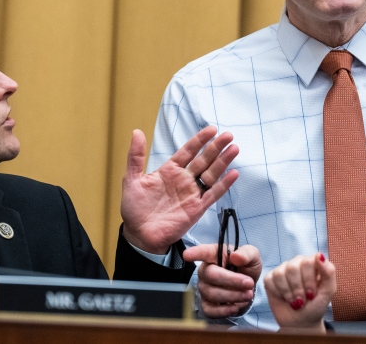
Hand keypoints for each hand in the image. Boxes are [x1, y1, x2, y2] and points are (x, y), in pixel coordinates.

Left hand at [120, 126, 238, 253]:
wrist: (139, 235)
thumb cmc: (134, 209)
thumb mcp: (131, 179)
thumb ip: (135, 156)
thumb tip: (137, 132)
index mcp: (170, 170)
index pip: (188, 151)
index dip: (200, 140)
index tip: (212, 129)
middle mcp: (184, 180)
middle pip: (204, 160)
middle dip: (216, 147)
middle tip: (228, 135)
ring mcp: (192, 194)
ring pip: (211, 174)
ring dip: (223, 162)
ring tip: (234, 149)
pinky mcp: (197, 208)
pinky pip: (213, 194)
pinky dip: (223, 185)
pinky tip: (233, 174)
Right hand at [183, 243, 261, 318]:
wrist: (248, 286)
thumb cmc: (246, 267)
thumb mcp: (252, 256)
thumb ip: (247, 254)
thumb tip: (236, 257)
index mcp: (215, 254)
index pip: (203, 252)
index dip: (195, 253)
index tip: (187, 255)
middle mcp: (205, 271)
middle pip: (212, 276)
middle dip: (232, 281)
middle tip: (249, 283)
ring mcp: (204, 288)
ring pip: (212, 294)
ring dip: (233, 296)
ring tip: (248, 294)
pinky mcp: (207, 304)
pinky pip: (209, 310)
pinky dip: (224, 310)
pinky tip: (235, 307)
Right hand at [263, 253, 334, 331]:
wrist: (301, 322)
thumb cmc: (316, 305)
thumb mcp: (328, 291)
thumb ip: (329, 272)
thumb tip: (320, 256)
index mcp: (312, 262)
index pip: (308, 261)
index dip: (308, 280)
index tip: (311, 294)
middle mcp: (297, 263)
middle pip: (292, 267)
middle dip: (298, 288)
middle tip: (302, 300)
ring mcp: (283, 269)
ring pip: (280, 274)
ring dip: (288, 293)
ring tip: (294, 301)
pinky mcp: (271, 278)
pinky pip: (270, 280)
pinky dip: (278, 293)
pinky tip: (284, 298)